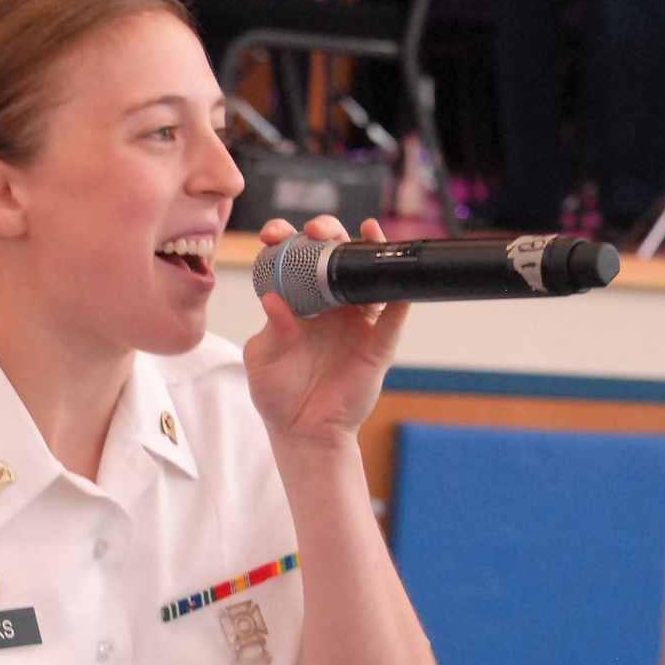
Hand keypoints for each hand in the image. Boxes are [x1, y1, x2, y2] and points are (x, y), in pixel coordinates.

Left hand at [243, 214, 409, 445]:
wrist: (303, 432)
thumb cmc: (278, 395)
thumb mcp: (263, 359)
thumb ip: (270, 329)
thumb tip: (273, 300)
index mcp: (298, 302)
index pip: (294, 261)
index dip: (286, 240)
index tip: (274, 234)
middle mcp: (329, 305)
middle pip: (333, 256)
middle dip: (326, 233)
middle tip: (315, 232)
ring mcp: (356, 322)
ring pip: (367, 276)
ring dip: (368, 250)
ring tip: (364, 233)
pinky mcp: (378, 344)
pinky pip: (394, 316)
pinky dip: (401, 295)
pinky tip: (398, 277)